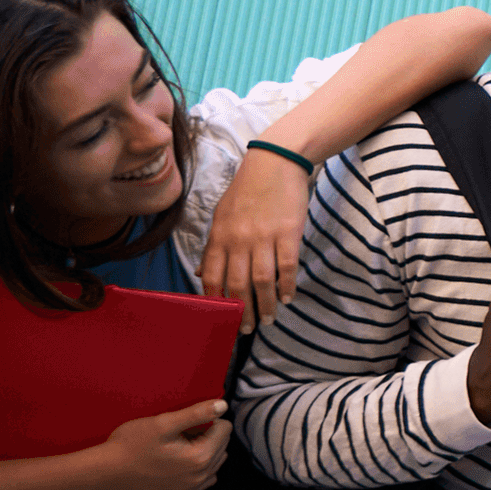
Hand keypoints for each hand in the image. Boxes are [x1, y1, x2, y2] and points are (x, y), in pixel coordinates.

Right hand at [91, 400, 229, 489]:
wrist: (107, 472)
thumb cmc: (131, 445)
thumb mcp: (164, 423)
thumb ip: (197, 413)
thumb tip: (223, 406)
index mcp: (200, 457)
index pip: (224, 429)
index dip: (207, 419)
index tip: (185, 422)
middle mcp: (201, 477)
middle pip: (221, 445)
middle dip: (206, 434)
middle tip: (178, 432)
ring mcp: (191, 488)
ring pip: (213, 461)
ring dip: (202, 449)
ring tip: (176, 445)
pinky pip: (202, 477)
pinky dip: (195, 465)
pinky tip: (175, 460)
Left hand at [201, 149, 313, 331]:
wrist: (275, 160)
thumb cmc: (247, 189)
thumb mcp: (222, 214)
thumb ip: (213, 247)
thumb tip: (202, 275)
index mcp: (220, 235)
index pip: (212, 277)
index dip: (216, 301)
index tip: (222, 319)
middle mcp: (238, 239)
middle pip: (237, 284)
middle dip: (242, 311)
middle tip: (247, 328)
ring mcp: (263, 236)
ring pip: (262, 280)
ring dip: (266, 304)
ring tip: (268, 319)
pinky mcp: (287, 232)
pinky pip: (286, 266)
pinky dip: (287, 285)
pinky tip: (288, 297)